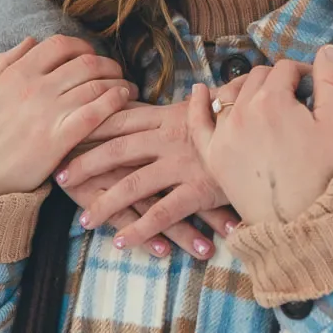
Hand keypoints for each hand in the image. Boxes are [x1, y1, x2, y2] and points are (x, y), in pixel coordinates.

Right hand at [0, 35, 137, 196]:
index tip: (91, 56)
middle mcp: (34, 88)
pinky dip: (114, 101)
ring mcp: (47, 112)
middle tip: (116, 73)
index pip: (59, 45)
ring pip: (95, 84)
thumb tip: (30, 40)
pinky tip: (123, 99)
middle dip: (107, 65)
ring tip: (127, 89)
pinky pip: (95, 112)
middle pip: (85, 62)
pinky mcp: (58, 138)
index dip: (82, 46)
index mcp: (17, 74)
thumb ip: (6, 63)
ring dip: (118, 82)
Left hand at [55, 100, 238, 250]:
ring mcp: (183, 163)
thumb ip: (204, 103)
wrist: (274, 130)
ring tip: (84, 220)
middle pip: (118, 148)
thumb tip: (201, 90)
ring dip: (106, 202)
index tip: (66, 129)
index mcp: (172, 115)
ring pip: (134, 184)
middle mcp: (171, 137)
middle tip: (58, 175)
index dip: (94, 124)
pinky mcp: (198, 188)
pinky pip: (163, 211)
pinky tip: (121, 242)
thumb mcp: (223, 102)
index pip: (124, 117)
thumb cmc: (249, 117)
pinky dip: (141, 228)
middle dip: (86, 162)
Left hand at [187, 46, 332, 225]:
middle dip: (276, 81)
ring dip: (246, 89)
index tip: (311, 87)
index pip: (286, 70)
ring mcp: (223, 133)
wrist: (298, 221)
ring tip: (261, 97)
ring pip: (231, 94)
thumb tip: (326, 50)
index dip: (302, 74)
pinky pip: (198, 122)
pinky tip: (201, 91)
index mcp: (273, 100)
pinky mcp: (213, 155)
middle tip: (292, 97)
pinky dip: (198, 104)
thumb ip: (331, 82)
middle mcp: (242, 111)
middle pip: (258, 78)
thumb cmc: (321, 174)